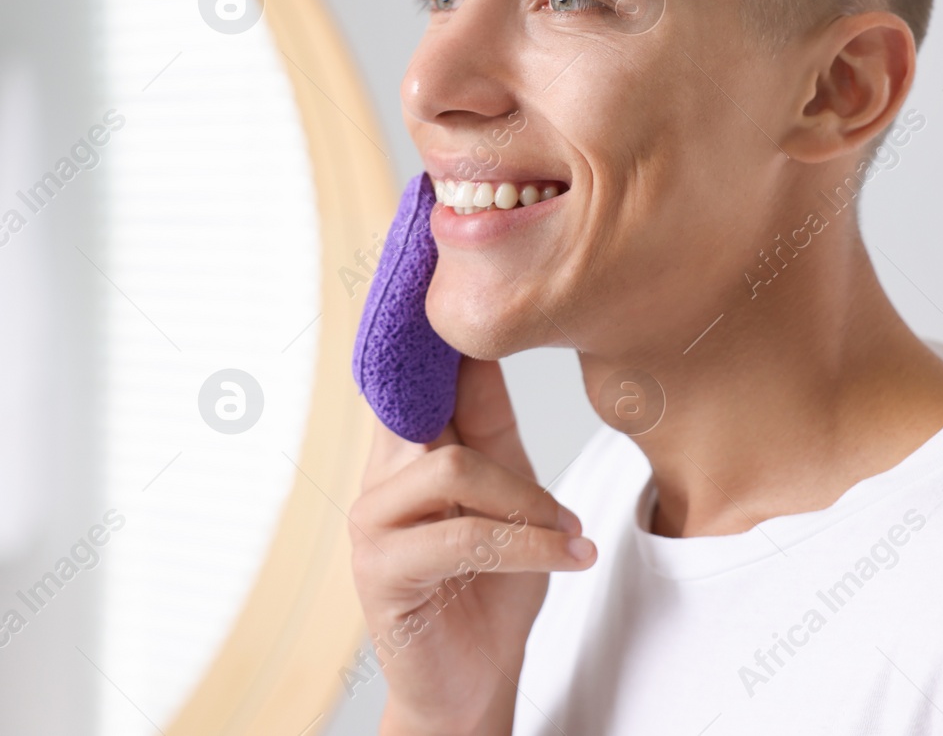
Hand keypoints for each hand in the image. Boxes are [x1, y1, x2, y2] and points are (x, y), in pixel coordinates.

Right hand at [349, 356, 595, 735]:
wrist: (477, 681)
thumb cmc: (493, 585)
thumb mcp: (509, 491)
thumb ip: (492, 424)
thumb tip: (488, 342)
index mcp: (407, 446)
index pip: (409, 366)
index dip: (427, 319)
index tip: (445, 262)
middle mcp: (380, 473)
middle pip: (427, 400)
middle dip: (481, 389)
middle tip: (532, 383)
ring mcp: (373, 521)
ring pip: (452, 468)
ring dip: (528, 501)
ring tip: (570, 530)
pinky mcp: (382, 570)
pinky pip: (463, 535)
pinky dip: (529, 544)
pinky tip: (569, 555)